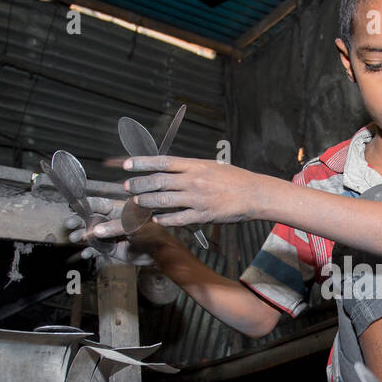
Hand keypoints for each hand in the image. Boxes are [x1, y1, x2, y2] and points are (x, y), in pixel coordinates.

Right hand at [65, 196, 154, 265]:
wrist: (158, 253)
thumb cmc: (151, 233)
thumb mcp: (134, 227)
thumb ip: (115, 228)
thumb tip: (95, 230)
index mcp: (117, 210)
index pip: (98, 204)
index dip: (85, 204)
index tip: (72, 206)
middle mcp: (110, 221)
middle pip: (90, 219)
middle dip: (78, 221)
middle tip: (69, 224)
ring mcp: (109, 235)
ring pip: (90, 234)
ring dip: (81, 236)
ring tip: (75, 239)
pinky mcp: (110, 248)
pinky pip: (96, 249)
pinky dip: (90, 252)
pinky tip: (85, 254)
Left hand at [120, 155, 258, 226]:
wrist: (255, 194)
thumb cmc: (235, 179)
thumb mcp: (211, 166)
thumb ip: (191, 169)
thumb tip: (170, 170)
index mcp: (195, 165)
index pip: (163, 161)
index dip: (142, 163)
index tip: (127, 165)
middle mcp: (193, 180)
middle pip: (158, 181)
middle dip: (139, 184)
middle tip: (127, 186)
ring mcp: (197, 198)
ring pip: (164, 200)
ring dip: (147, 201)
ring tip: (137, 202)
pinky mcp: (203, 215)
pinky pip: (178, 218)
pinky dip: (165, 219)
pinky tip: (157, 219)